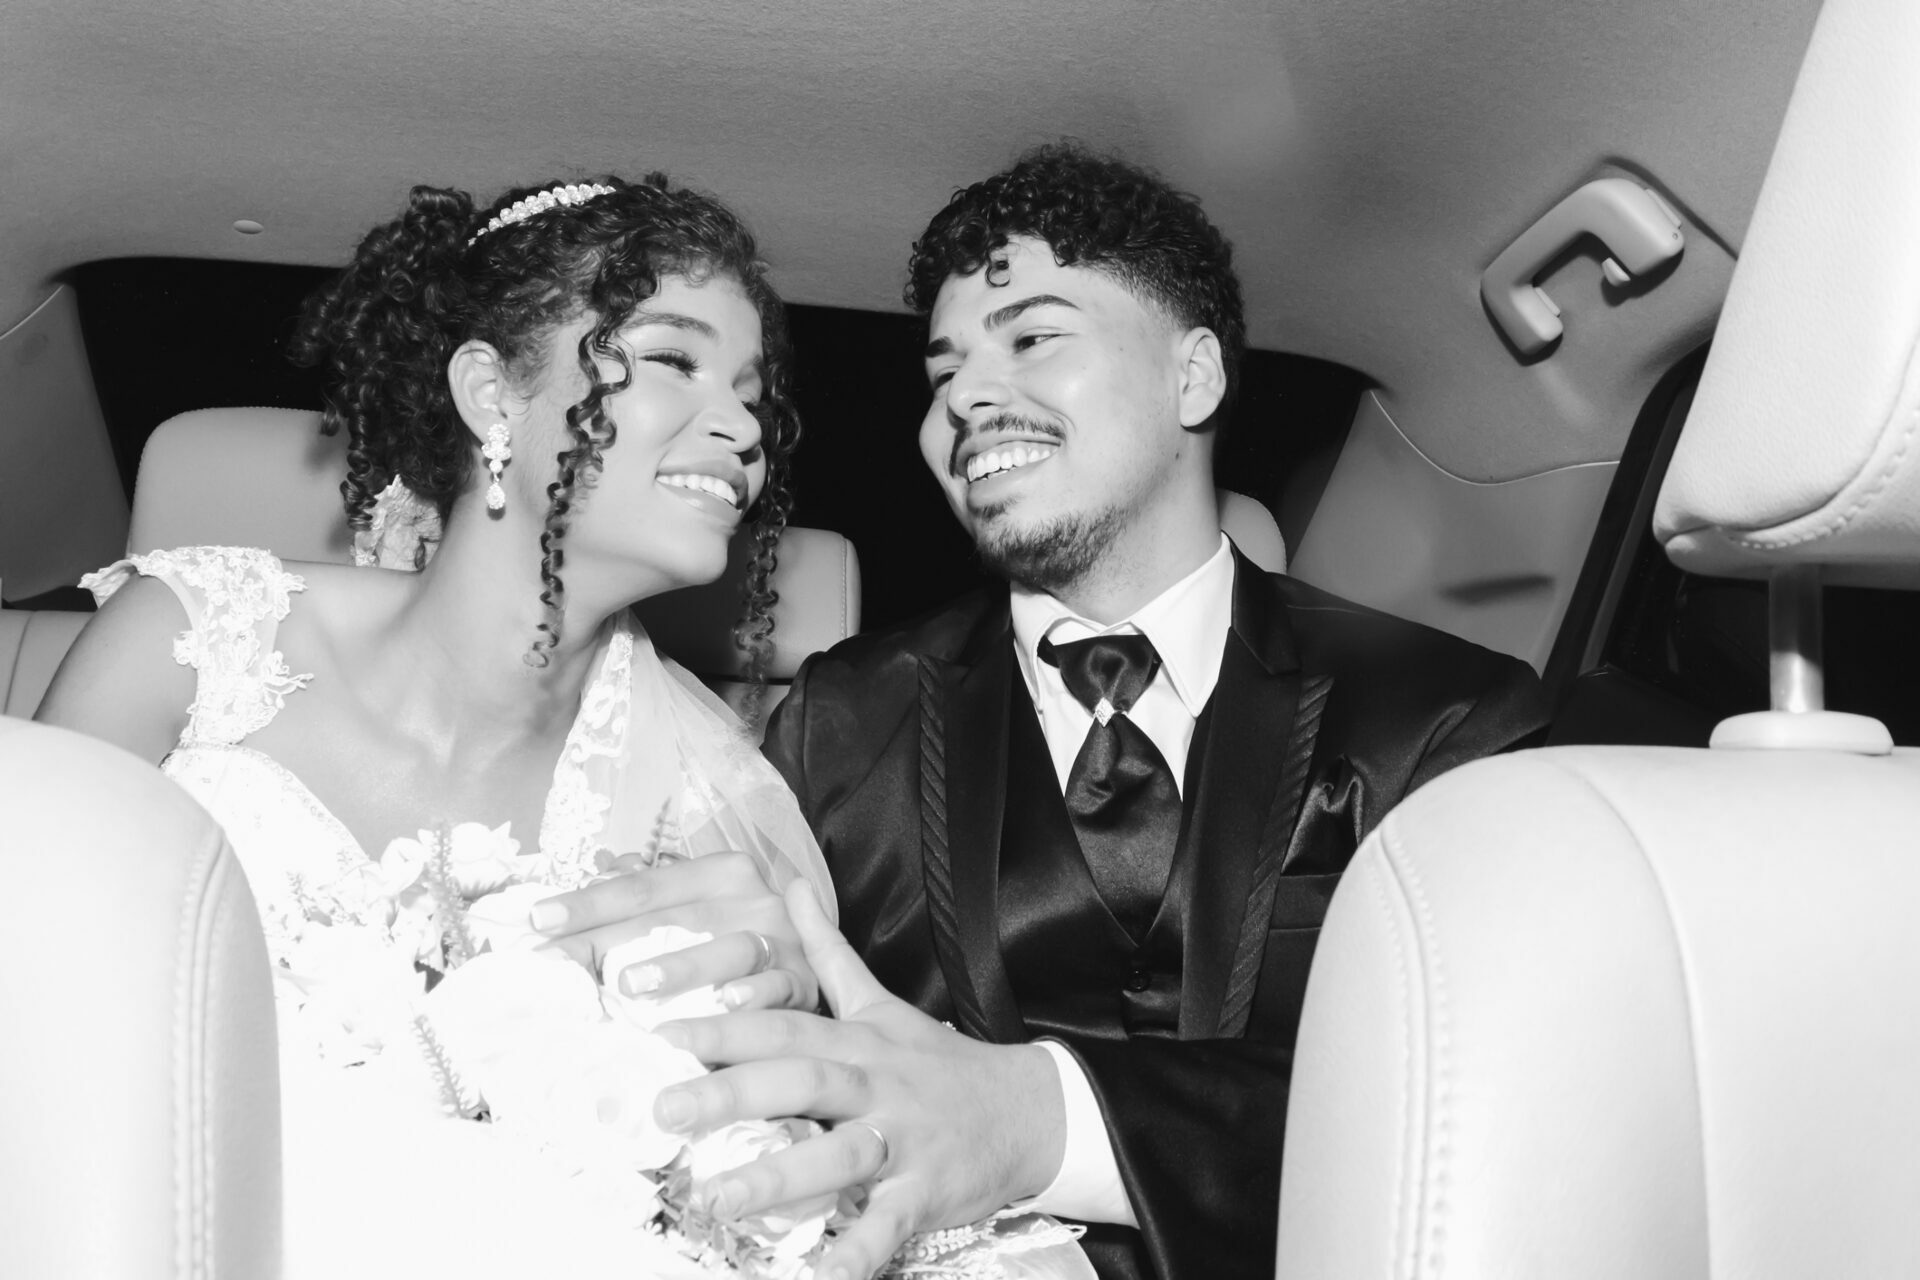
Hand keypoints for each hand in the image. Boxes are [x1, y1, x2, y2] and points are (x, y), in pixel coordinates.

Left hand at [528, 852, 817, 1011]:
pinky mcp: (806, 981)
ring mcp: (783, 939)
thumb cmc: (739, 938)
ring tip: (630, 985)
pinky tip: (722, 1006)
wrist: (818, 962)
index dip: (589, 902)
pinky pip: (778, 989)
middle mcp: (754, 898)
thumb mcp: (698, 910)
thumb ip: (648, 896)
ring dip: (681, 967)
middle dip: (615, 938)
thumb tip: (594, 871)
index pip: (645, 885)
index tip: (538, 920)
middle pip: (675, 917)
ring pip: (730, 949)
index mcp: (721, 872)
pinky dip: (751, 998)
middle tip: (562, 960)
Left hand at [651, 880, 1066, 1279]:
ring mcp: (902, 1141)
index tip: (660, 1029)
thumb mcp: (881, 1002)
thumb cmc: (936, 1063)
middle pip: (802, 1081)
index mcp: (856, 1041)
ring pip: (839, 1155)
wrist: (1028, 1110)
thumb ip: (827, 950)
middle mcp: (875, 1086)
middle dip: (732, 1094)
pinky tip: (816, 1277)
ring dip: (778, 1178)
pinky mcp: (925, 1194)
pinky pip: (887, 1227)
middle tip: (664, 1108)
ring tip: (716, 1199)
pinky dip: (853, 1254)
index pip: (784, 1024)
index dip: (724, 1025)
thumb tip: (789, 886)